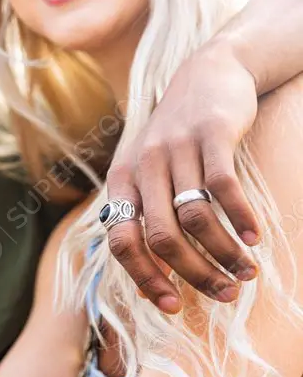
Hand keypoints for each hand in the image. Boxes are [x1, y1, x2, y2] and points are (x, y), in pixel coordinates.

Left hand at [106, 39, 260, 313]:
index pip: (122, 243)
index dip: (145, 278)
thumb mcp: (150, 172)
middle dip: (193, 274)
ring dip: (222, 253)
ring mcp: (175, 149)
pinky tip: (255, 238)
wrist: (208, 72)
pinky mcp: (210, 134)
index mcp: (122, 183)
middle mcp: (142, 167)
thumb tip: (155, 274)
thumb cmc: (178, 137)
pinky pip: (223, 188)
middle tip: (224, 294)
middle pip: (160, 238)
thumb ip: (147, 214)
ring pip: (194, 218)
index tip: (174, 305)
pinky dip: (240, 219)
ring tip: (246, 272)